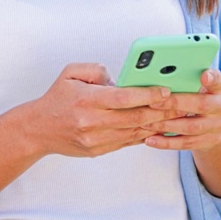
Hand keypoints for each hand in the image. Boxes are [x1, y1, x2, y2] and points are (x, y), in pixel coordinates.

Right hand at [21, 63, 186, 157]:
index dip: (148, 94)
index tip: (166, 91)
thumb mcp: (71, 72)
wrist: (39, 129)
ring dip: (158, 125)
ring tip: (177, 117)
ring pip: (135, 131)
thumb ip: (97, 69)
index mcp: (87, 99)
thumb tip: (120, 78)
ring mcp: (97, 139)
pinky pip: (128, 142)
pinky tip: (159, 128)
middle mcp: (93, 121)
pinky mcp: (99, 150)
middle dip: (161, 111)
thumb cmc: (57, 98)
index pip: (124, 98)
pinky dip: (145, 135)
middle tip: (181, 104)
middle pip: (135, 117)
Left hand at [140, 69, 220, 150]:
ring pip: (190, 127)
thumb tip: (158, 72)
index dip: (212, 78)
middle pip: (200, 105)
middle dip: (174, 104)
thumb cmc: (197, 99)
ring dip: (166, 126)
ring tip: (146, 124)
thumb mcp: (197, 87)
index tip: (204, 76)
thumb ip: (185, 80)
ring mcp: (217, 126)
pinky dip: (166, 142)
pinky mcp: (210, 142)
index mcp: (217, 89)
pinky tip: (151, 140)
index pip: (218, 81)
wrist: (213, 124)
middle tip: (153, 103)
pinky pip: (186, 143)